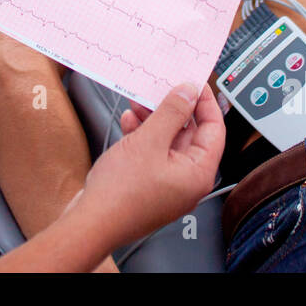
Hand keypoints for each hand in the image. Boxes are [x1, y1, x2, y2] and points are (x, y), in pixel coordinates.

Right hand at [68, 83, 223, 251]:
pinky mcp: (149, 185)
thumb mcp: (149, 141)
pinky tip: (129, 123)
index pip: (214, 129)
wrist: (91, 223)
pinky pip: (153, 154)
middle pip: (190, 135)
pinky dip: (143, 136)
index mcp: (198, 173)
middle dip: (173, 109)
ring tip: (138, 103)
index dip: (205, 103)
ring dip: (155, 120)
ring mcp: (167, 184)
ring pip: (168, 142)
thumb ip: (172, 113)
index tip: (193, 83)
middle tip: (162, 88)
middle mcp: (187, 181)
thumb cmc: (120, 194)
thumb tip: (189, 93)